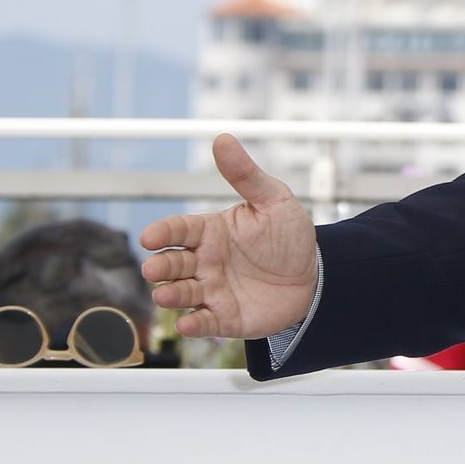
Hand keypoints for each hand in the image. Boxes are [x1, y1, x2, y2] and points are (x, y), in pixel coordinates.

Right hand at [140, 134, 317, 338]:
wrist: (315, 276)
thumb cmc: (289, 236)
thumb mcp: (274, 200)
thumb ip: (246, 175)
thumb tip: (223, 139)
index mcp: (211, 231)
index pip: (179, 229)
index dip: (162, 232)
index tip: (149, 237)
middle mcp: (205, 261)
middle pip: (172, 263)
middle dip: (160, 266)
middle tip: (155, 268)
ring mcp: (212, 290)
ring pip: (180, 293)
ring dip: (170, 295)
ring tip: (166, 294)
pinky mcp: (224, 317)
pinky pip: (202, 322)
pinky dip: (192, 325)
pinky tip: (186, 324)